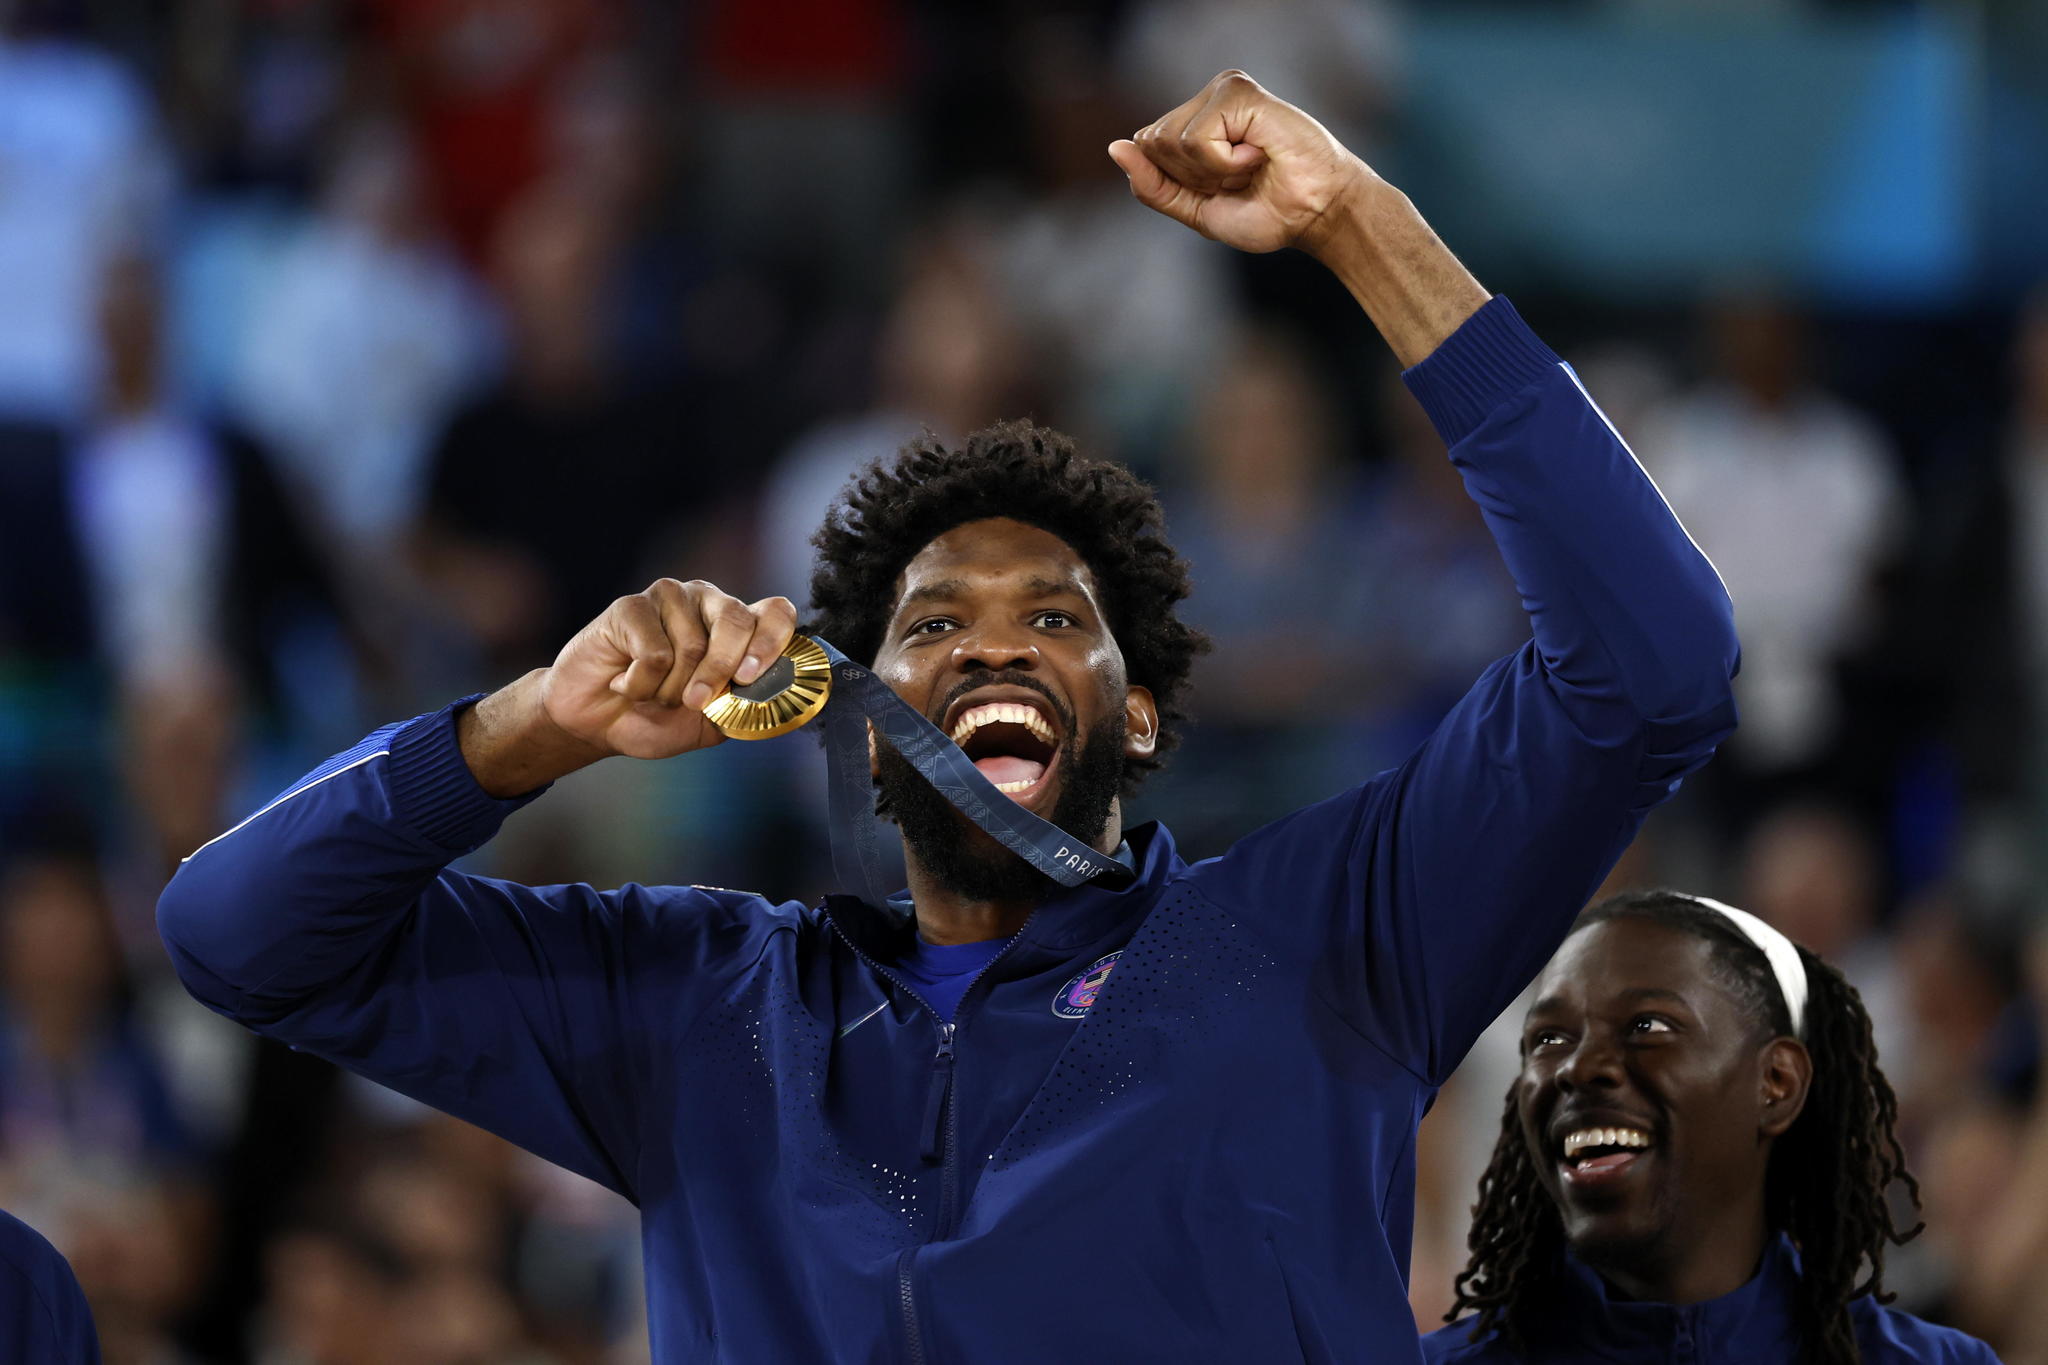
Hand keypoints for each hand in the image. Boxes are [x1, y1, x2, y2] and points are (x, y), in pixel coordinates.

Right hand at [459, 580, 798, 795]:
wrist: (594, 724)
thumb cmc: (656, 719)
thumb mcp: (711, 724)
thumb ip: (746, 709)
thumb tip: (787, 705)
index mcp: (738, 626)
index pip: (776, 611)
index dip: (772, 640)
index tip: (751, 676)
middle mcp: (709, 602)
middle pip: (737, 621)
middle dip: (719, 672)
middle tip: (695, 702)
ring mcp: (671, 598)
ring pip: (692, 645)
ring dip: (670, 688)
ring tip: (651, 693)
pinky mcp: (632, 606)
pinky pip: (654, 652)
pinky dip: (641, 683)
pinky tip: (625, 682)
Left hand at [1108, 70, 1374, 257]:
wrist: (1314, 215)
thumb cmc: (1265, 212)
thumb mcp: (1195, 209)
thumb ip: (1152, 185)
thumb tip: (1115, 148)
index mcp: (1190, 122)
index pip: (1142, 150)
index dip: (1176, 184)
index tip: (1221, 188)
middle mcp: (1202, 101)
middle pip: (1150, 142)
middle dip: (1190, 177)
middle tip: (1238, 177)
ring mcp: (1220, 92)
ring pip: (1168, 140)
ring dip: (1211, 171)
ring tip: (1250, 165)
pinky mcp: (1238, 92)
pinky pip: (1196, 139)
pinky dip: (1224, 163)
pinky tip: (1257, 154)